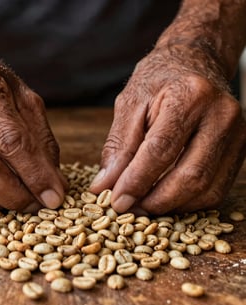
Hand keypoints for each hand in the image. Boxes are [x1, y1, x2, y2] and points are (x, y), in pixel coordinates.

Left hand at [90, 46, 245, 214]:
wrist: (195, 63)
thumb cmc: (158, 81)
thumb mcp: (130, 104)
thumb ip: (118, 146)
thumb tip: (104, 186)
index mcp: (190, 96)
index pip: (161, 150)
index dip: (136, 181)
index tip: (116, 201)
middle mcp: (221, 116)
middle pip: (190, 176)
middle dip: (155, 201)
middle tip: (129, 210)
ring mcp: (237, 135)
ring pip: (206, 189)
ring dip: (171, 207)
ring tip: (143, 207)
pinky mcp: (240, 150)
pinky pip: (216, 190)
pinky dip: (188, 203)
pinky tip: (165, 200)